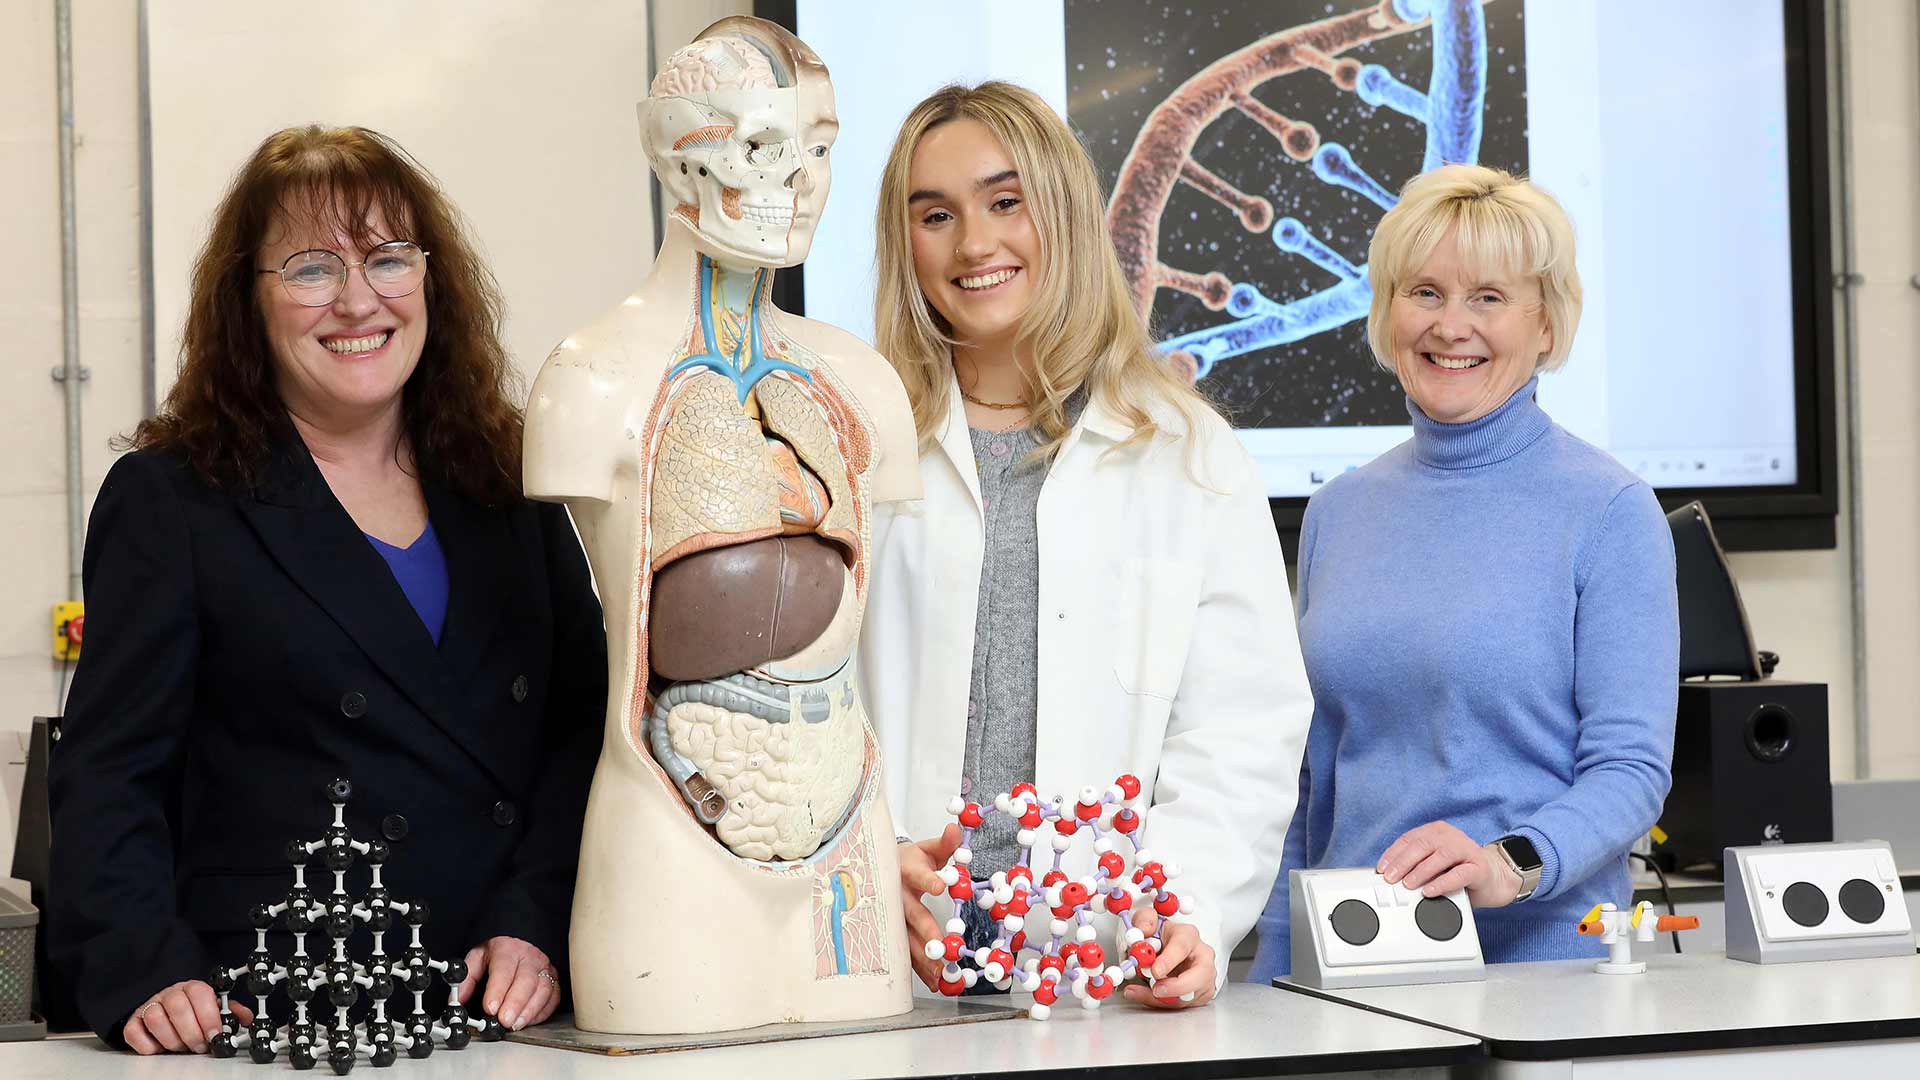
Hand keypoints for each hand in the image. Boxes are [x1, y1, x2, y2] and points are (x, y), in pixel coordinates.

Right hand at [123, 980, 252, 1054]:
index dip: (208, 1016)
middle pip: (177, 1007)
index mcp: (192, 988)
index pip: (200, 994)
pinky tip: (160, 1047)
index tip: (215, 1035)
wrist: (163, 1009)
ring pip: (155, 1019)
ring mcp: (149, 1006)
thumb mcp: (214, 1008)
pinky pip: (134, 1032)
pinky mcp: (133, 1022)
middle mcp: (170, 994)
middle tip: (199, 1046)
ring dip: (171, 1039)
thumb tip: (246, 1019)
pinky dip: (147, 1045)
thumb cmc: (192, 1011)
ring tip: (181, 1047)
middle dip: (191, 1032)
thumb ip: (230, 1012)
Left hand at [456, 936, 559, 1030]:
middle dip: (515, 1004)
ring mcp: (545, 968)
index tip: (489, 1008)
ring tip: (514, 1025)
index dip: (497, 989)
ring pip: (543, 990)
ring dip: (529, 1011)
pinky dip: (541, 1012)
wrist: (519, 944)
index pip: (504, 968)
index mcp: (508, 949)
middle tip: (504, 1021)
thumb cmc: (498, 955)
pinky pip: (553, 998)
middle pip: (526, 981)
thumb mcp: (477, 959)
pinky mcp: (554, 981)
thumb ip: (466, 980)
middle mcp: (530, 957)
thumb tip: (457, 1002)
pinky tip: (527, 1021)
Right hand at [898, 824, 961, 990]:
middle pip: (910, 914)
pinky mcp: (894, 933)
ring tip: (940, 973)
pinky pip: (905, 953)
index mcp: (905, 871)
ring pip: (906, 938)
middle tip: (940, 947)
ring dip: (923, 957)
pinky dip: (919, 969)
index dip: (928, 880)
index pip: (918, 874)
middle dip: (925, 931)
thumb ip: (945, 843)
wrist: (881, 870)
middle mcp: (896, 896)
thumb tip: (955, 829)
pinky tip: (933, 982)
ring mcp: (892, 918)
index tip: (940, 887)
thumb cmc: (909, 861)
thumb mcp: (927, 849)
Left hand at [1121, 906, 1216, 1008]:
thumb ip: (1144, 921)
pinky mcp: (1202, 993)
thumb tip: (1143, 931)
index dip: (1169, 960)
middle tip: (1156, 990)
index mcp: (1188, 935)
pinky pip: (1183, 1004)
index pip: (1183, 946)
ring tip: (1140, 991)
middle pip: (1201, 974)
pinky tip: (1149, 994)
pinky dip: (1164, 1003)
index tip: (1155, 971)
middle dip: (1178, 986)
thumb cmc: (1159, 937)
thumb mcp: (1147, 921)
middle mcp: (1202, 955)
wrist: (1167, 949)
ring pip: (1190, 994)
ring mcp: (1205, 976)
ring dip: (1164, 999)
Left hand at [1376, 821, 1522, 907]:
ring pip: (1440, 856)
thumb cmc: (1459, 871)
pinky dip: (1442, 882)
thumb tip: (1391, 876)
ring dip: (1420, 871)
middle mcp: (1451, 836)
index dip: (1393, 854)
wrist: (1494, 878)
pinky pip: (1459, 874)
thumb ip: (1417, 865)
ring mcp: (1466, 850)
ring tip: (1408, 884)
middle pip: (1422, 845)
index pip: (1409, 839)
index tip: (1382, 869)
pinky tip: (1430, 891)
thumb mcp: (1434, 865)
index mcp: (1436, 831)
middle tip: (1390, 879)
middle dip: (1403, 863)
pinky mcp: (1479, 867)